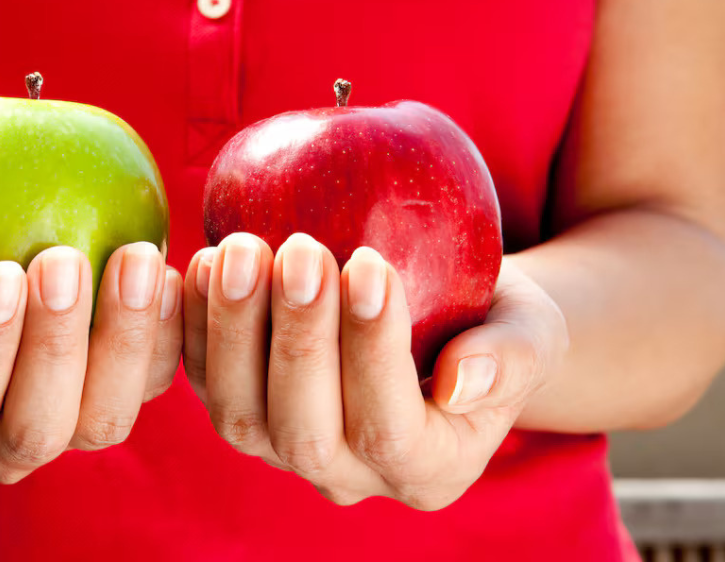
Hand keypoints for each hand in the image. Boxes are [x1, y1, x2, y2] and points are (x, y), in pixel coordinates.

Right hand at [0, 242, 182, 481]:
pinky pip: (151, 377)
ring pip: (106, 415)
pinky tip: (172, 268)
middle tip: (62, 258)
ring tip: (134, 255)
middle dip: (56, 346)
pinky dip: (167, 330)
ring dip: (125, 338)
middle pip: (39, 426)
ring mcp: (61, 424)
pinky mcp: (110, 389)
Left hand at [181, 232, 566, 508]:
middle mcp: (350, 476)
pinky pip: (201, 380)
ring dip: (233, 329)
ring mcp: (285, 450)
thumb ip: (512, 356)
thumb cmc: (495, 319)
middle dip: (298, 338)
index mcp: (430, 470)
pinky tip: (200, 260)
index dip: (374, 351)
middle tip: (301, 249)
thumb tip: (462, 381)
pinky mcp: (241, 408)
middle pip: (305, 432)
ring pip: (239, 416)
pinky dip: (193, 324)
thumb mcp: (531, 330)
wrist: (441, 319)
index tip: (371, 263)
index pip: (391, 430)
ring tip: (243, 248)